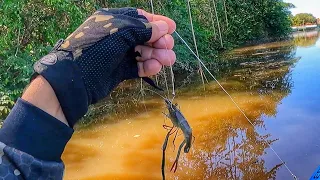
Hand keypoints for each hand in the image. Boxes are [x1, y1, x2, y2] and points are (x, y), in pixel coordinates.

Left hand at [33, 8, 175, 126]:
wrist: (76, 79)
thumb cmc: (97, 49)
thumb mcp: (120, 32)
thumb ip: (143, 29)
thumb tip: (164, 28)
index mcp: (113, 20)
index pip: (139, 18)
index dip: (156, 22)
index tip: (172, 28)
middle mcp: (117, 36)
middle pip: (144, 36)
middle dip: (158, 41)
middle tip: (169, 48)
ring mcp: (118, 54)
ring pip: (143, 52)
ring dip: (156, 55)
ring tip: (168, 60)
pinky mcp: (119, 70)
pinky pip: (137, 66)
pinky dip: (147, 67)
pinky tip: (154, 67)